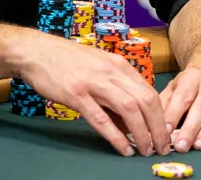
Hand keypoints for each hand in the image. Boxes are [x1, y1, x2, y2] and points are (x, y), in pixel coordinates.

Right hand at [18, 32, 169, 156]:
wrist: (36, 51)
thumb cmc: (66, 60)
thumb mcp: (98, 67)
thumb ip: (115, 88)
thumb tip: (131, 119)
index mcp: (118, 65)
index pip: (149, 91)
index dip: (161, 115)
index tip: (164, 132)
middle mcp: (110, 71)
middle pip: (145, 101)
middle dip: (158, 127)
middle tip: (161, 147)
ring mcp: (93, 82)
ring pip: (129, 109)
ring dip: (142, 133)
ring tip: (145, 150)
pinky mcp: (76, 94)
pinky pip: (102, 119)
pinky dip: (116, 137)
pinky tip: (123, 149)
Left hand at [158, 63, 200, 152]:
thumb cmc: (188, 86)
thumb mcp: (173, 87)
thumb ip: (164, 104)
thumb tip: (155, 124)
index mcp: (192, 77)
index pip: (182, 97)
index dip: (174, 115)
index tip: (165, 131)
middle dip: (191, 129)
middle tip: (181, 146)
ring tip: (198, 146)